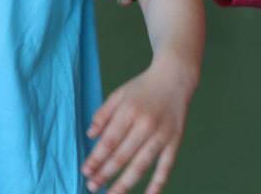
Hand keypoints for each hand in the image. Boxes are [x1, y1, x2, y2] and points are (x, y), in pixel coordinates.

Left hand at [81, 58, 194, 192]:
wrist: (175, 78)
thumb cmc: (143, 88)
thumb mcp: (119, 94)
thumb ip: (103, 114)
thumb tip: (90, 135)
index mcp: (129, 112)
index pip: (109, 140)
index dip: (96, 158)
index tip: (85, 171)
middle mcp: (145, 125)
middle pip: (123, 155)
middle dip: (105, 173)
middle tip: (92, 186)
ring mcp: (162, 135)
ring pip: (142, 165)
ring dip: (125, 183)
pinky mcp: (175, 142)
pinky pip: (166, 166)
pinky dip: (158, 183)